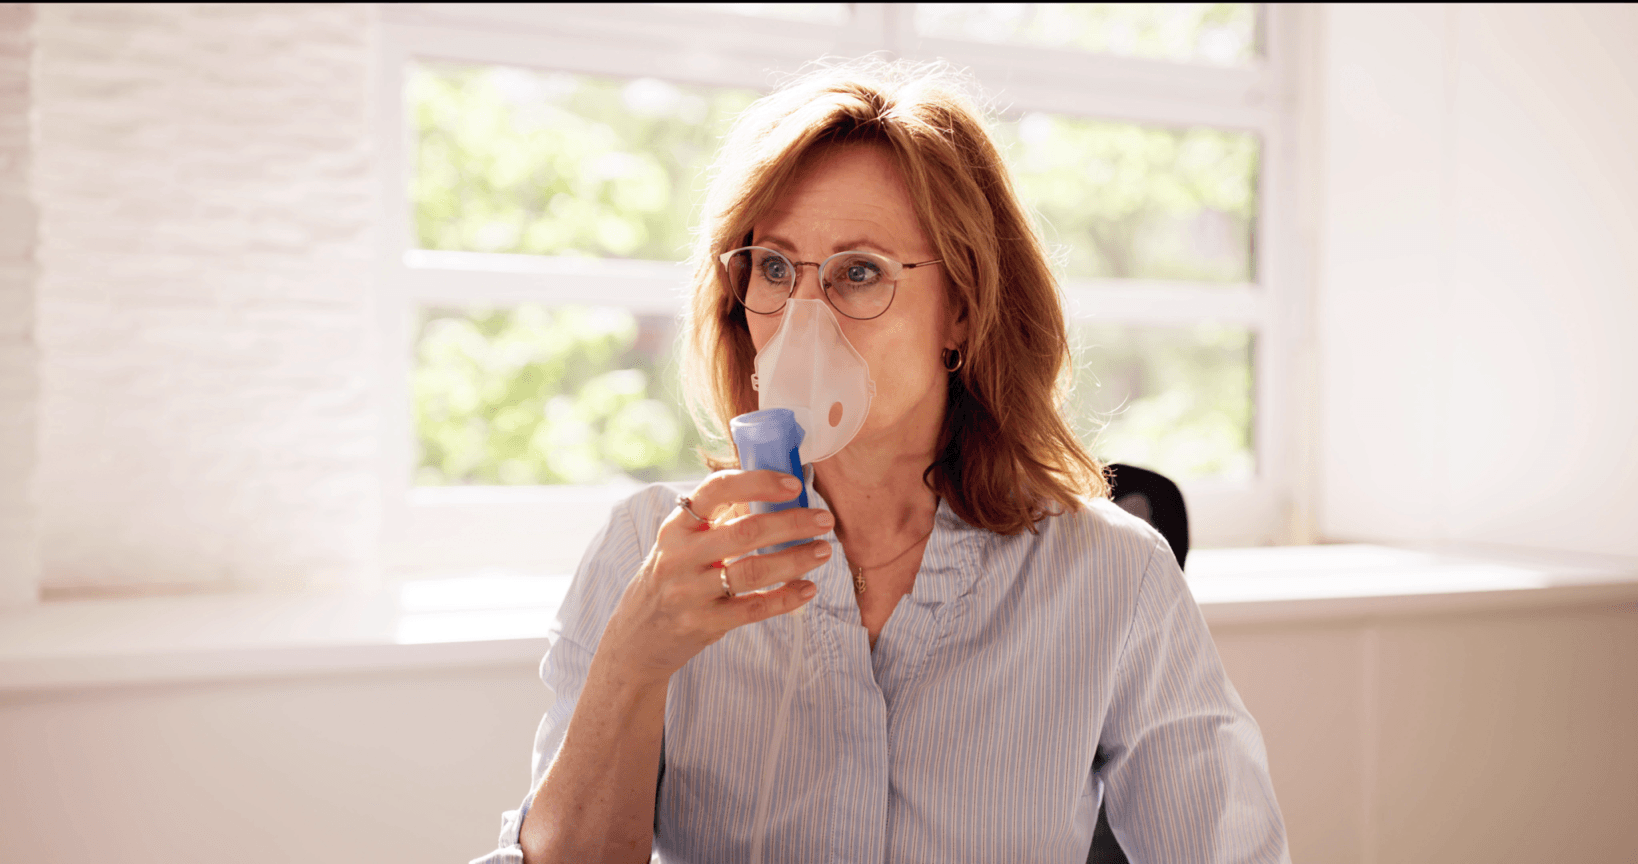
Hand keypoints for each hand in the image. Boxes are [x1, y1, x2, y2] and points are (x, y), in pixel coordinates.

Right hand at [596, 470, 832, 687]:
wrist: (638, 636)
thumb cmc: (670, 579)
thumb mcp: (680, 544)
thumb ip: (717, 520)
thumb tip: (772, 495)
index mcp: (676, 527)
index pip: (715, 490)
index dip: (757, 482)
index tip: (793, 483)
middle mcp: (679, 556)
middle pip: (745, 532)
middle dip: (792, 524)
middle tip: (824, 519)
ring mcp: (690, 592)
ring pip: (753, 572)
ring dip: (795, 559)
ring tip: (823, 551)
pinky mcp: (704, 623)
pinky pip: (754, 609)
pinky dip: (785, 598)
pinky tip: (807, 588)